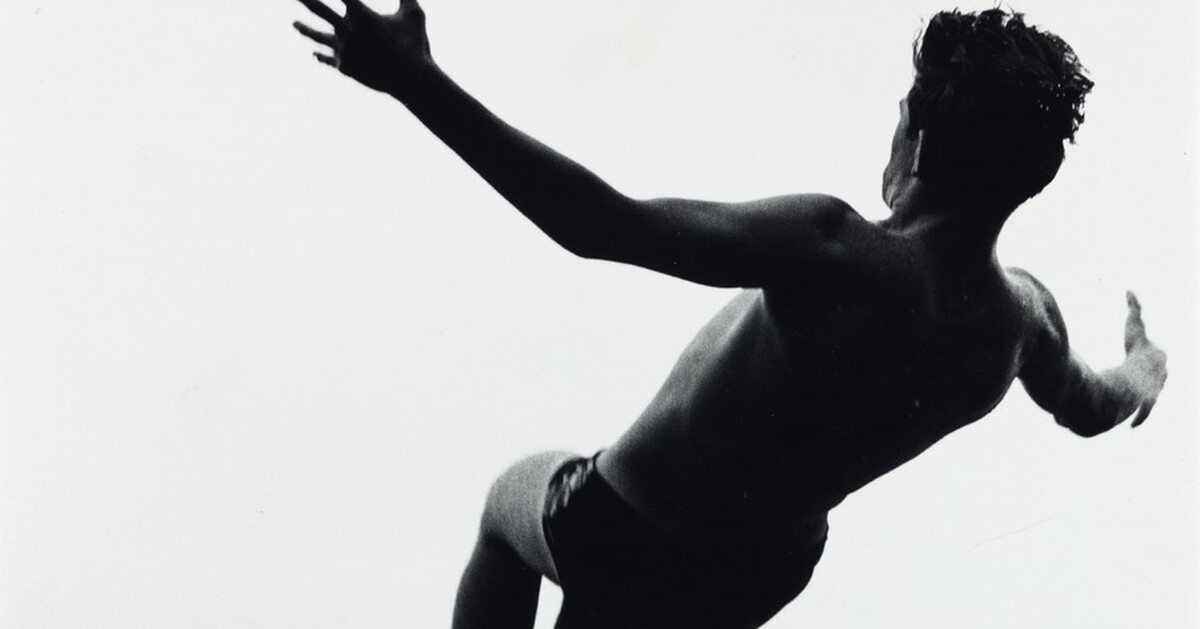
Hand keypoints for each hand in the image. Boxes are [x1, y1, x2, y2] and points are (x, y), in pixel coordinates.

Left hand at [294, 0, 431, 95]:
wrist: (411, 81)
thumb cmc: (415, 45)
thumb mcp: (414, 15)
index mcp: (361, 14)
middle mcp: (347, 30)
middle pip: (318, 9)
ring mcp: (343, 50)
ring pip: (318, 36)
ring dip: (305, 29)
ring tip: (294, 24)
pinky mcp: (345, 67)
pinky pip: (329, 58)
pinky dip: (321, 55)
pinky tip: (314, 54)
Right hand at [1122, 291, 1166, 426]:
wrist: (1133, 384)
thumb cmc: (1134, 356)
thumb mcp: (1133, 327)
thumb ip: (1133, 308)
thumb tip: (1130, 289)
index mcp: (1159, 359)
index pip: (1158, 354)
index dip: (1150, 354)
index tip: (1145, 355)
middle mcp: (1161, 377)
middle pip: (1157, 375)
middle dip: (1151, 376)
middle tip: (1140, 376)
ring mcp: (1154, 393)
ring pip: (1150, 394)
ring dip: (1143, 398)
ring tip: (1134, 400)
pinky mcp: (1145, 407)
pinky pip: (1142, 412)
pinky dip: (1137, 418)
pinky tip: (1134, 426)